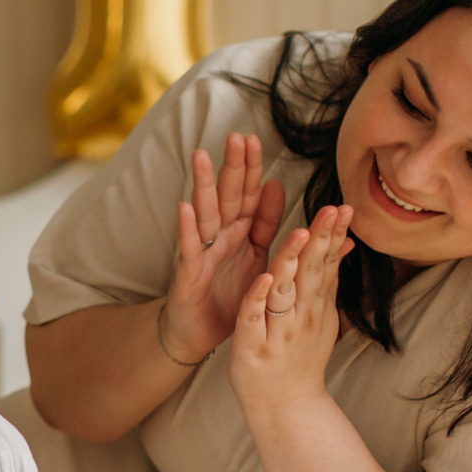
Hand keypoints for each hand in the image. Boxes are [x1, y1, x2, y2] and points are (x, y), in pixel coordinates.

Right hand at [159, 133, 286, 364]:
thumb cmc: (228, 297)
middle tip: (237, 137)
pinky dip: (186, 228)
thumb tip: (286, 193)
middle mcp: (221, 237)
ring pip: (205, 213)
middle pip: (228, 196)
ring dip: (203, 185)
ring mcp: (202, 252)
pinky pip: (189, 248)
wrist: (200, 334)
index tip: (256, 141)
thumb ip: (271, 228)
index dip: (253, 170)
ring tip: (202, 157)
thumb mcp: (259, 260)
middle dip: (232, 167)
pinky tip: (185, 208)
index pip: (249, 196)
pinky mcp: (188, 273)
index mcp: (241, 233)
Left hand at [230, 203, 354, 415]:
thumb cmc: (299, 357)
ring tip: (299, 234)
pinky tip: (264, 278)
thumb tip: (344, 244)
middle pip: (311, 272)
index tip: (344, 206)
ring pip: (285, 291)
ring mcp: (278, 331)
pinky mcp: (253, 346)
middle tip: (331, 208)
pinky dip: (259, 299)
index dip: (334, 235)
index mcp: (315, 306)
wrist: (285, 405)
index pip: (326, 264)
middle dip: (320, 239)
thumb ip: (328, 280)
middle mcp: (301, 316)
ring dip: (291, 262)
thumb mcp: (321, 317)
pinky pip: (255, 318)